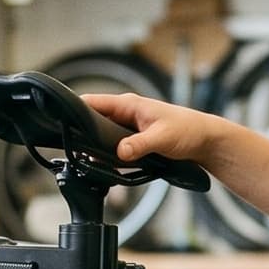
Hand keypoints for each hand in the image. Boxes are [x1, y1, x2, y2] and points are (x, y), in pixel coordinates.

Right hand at [85, 91, 230, 166]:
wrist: (206, 141)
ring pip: (101, 137)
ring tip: (90, 160)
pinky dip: (108, 157)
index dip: (75, 111)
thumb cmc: (188, 130)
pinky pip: (112, 148)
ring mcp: (128, 128)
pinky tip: (106, 167)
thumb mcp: (163, 138)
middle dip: (83, 135)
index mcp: (129, 105)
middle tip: (76, 150)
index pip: (92, 102)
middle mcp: (125, 114)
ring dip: (96, 149)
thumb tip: (119, 152)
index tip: (63, 123)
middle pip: (93, 121)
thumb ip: (139, 145)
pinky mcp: (133, 141)